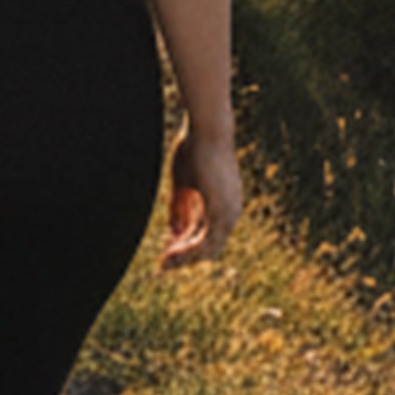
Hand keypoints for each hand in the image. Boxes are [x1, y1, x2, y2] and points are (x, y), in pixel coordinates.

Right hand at [158, 126, 240, 270]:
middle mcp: (231, 211)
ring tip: (163, 263)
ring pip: (207, 248)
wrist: (208, 129)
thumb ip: (180, 207)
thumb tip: (175, 232)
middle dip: (185, 257)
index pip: (208, 235)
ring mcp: (229, 212)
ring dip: (184, 257)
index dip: (187, 246)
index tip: (167, 253)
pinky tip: (170, 253)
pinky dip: (187, 250)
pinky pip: (204, 241)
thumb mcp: (183, 182)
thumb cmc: (195, 148)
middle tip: (163, 265)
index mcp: (225, 203)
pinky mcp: (221, 211)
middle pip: (210, 247)